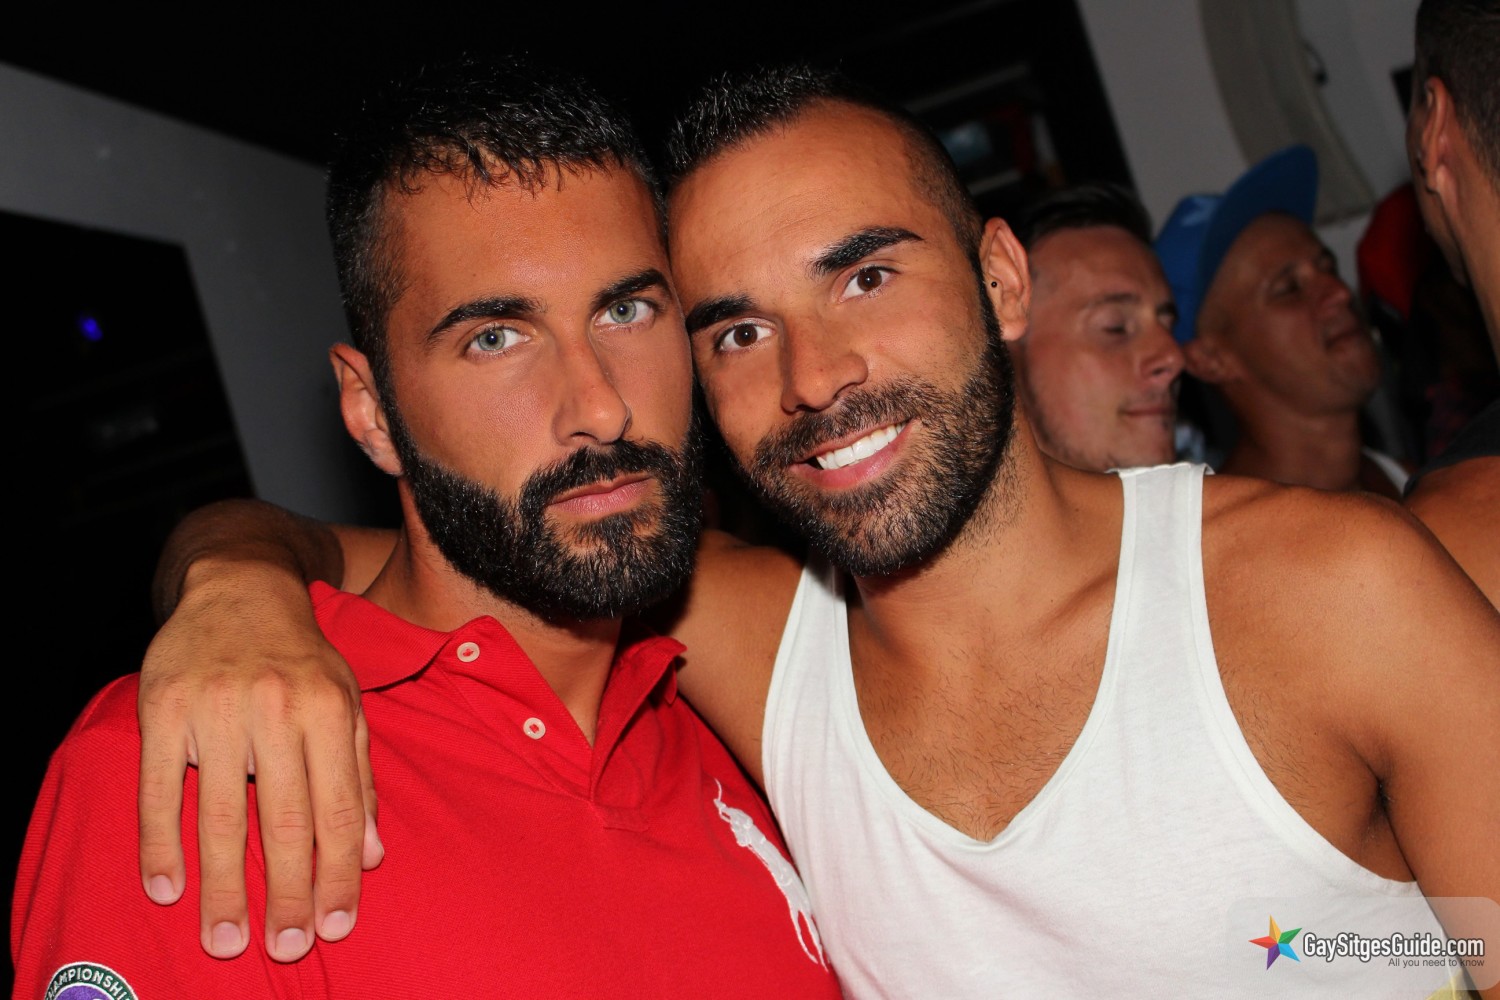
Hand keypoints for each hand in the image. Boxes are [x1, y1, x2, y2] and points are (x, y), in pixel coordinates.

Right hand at [137, 560, 380, 961]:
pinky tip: (168, 889)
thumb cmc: (302, 659)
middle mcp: (276, 709)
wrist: (239, 589)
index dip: (338, 874)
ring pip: (220, 814)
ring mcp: (215, 709)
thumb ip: (360, 778)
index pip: (339, 810)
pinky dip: (161, 843)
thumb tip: (373, 856)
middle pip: (284, 820)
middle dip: (287, 893)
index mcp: (328, 710)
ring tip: (227, 939)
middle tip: (285, 949)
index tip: (334, 927)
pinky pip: (159, 788)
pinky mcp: (162, 708)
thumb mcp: (347, 705)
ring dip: (223, 886)